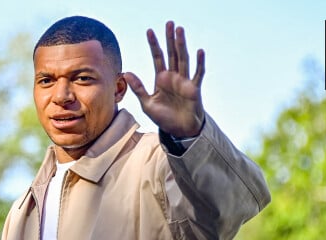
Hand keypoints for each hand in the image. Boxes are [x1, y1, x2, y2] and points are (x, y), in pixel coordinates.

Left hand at [124, 21, 204, 136]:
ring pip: (183, 59)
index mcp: (161, 79)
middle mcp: (173, 77)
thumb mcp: (147, 104)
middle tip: (169, 23)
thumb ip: (138, 88)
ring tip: (180, 31)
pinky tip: (199, 51)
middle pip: (171, 54)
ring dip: (181, 45)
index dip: (153, 44)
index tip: (149, 31)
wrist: (179, 131)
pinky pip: (198, 74)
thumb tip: (126, 72)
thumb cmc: (164, 118)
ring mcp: (184, 81)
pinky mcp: (194, 89)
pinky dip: (199, 63)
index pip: (157, 57)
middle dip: (169, 39)